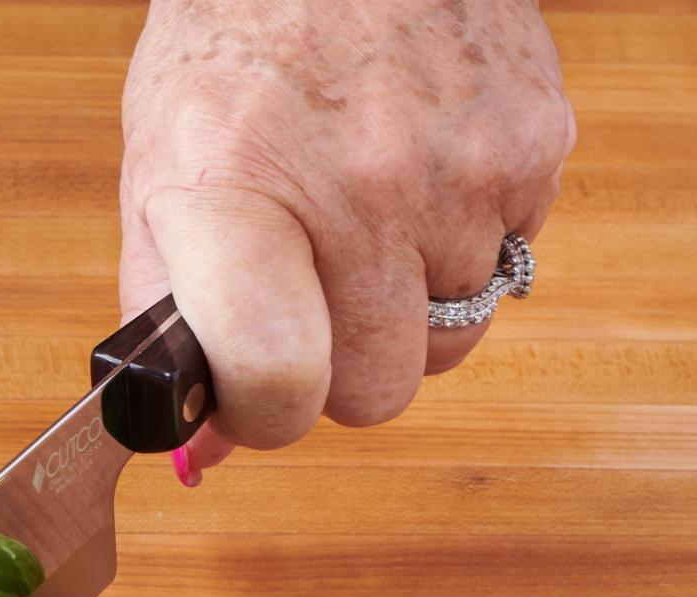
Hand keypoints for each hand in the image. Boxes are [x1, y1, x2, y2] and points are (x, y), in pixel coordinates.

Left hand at [118, 0, 575, 480]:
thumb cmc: (237, 47)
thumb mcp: (161, 173)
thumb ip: (169, 318)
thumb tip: (197, 449)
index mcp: (241, 193)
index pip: (278, 379)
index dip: (266, 412)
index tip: (255, 388)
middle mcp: (360, 188)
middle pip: (377, 392)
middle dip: (343, 366)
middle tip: (315, 291)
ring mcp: (461, 171)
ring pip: (452, 342)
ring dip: (409, 306)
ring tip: (369, 215)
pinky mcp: (535, 148)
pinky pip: (506, 267)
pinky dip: (465, 242)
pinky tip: (421, 169)